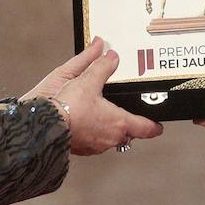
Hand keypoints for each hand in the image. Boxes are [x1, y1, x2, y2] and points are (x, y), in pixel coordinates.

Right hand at [26, 38, 163, 155]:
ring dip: (110, 130)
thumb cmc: (69, 108)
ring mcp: (96, 146)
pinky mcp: (82, 149)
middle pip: (128, 134)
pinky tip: (85, 123)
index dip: (154, 126)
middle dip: (130, 126)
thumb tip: (111, 55)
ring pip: (110, 139)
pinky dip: (94, 133)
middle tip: (130, 117)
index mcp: (119, 123)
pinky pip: (94, 142)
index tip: (159, 126)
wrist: (46, 127)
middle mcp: (110, 138)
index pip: (145, 128)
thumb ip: (102, 67)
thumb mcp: (88, 81)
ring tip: (104, 116)